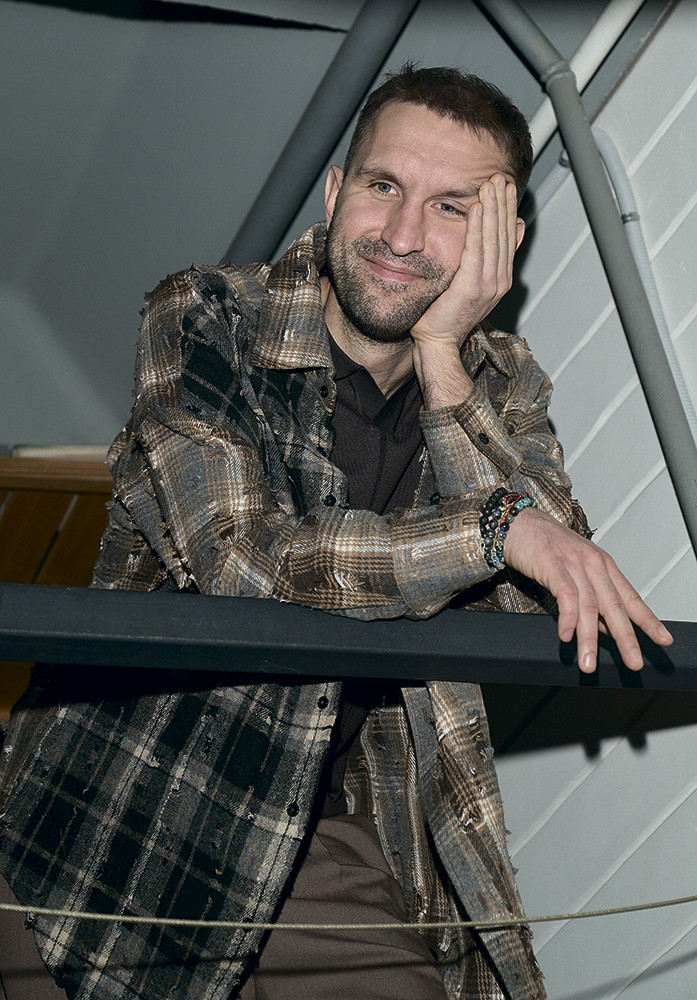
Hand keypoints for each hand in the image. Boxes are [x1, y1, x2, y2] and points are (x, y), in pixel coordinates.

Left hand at [411, 174, 522, 408]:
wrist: (436, 344)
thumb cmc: (442, 316)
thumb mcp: (466, 283)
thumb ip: (479, 260)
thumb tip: (498, 236)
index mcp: (498, 278)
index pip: (506, 236)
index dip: (507, 209)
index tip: (506, 186)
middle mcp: (498, 280)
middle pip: (503, 232)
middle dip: (503, 202)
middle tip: (502, 176)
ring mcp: (488, 285)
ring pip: (493, 237)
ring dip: (493, 208)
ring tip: (492, 184)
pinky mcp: (471, 288)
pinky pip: (476, 251)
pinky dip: (478, 228)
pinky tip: (478, 208)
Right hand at [503, 507, 673, 672]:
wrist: (518, 524)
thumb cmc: (545, 546)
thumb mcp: (575, 571)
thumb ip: (591, 598)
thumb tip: (605, 628)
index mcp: (604, 566)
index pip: (631, 597)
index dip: (648, 620)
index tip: (663, 639)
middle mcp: (594, 564)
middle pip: (614, 606)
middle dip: (626, 637)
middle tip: (633, 661)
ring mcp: (574, 564)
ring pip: (589, 606)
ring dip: (589, 639)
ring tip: (589, 662)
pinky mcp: (553, 565)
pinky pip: (566, 596)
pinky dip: (568, 619)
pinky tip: (566, 636)